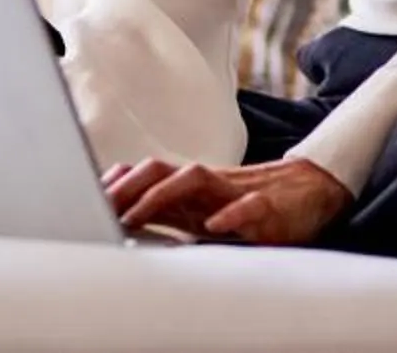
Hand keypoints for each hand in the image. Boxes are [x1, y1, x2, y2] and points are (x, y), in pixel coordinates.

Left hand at [103, 155, 352, 245]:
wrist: (312, 190)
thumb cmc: (250, 205)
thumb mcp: (205, 211)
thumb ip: (168, 213)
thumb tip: (121, 219)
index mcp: (191, 188)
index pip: (146, 174)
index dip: (115, 184)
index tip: (84, 199)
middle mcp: (208, 184)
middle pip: (160, 170)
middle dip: (127, 186)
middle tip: (100, 208)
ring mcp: (236, 191)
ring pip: (195, 179)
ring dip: (161, 195)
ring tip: (136, 215)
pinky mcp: (267, 207)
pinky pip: (247, 207)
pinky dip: (230, 214)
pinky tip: (214, 226)